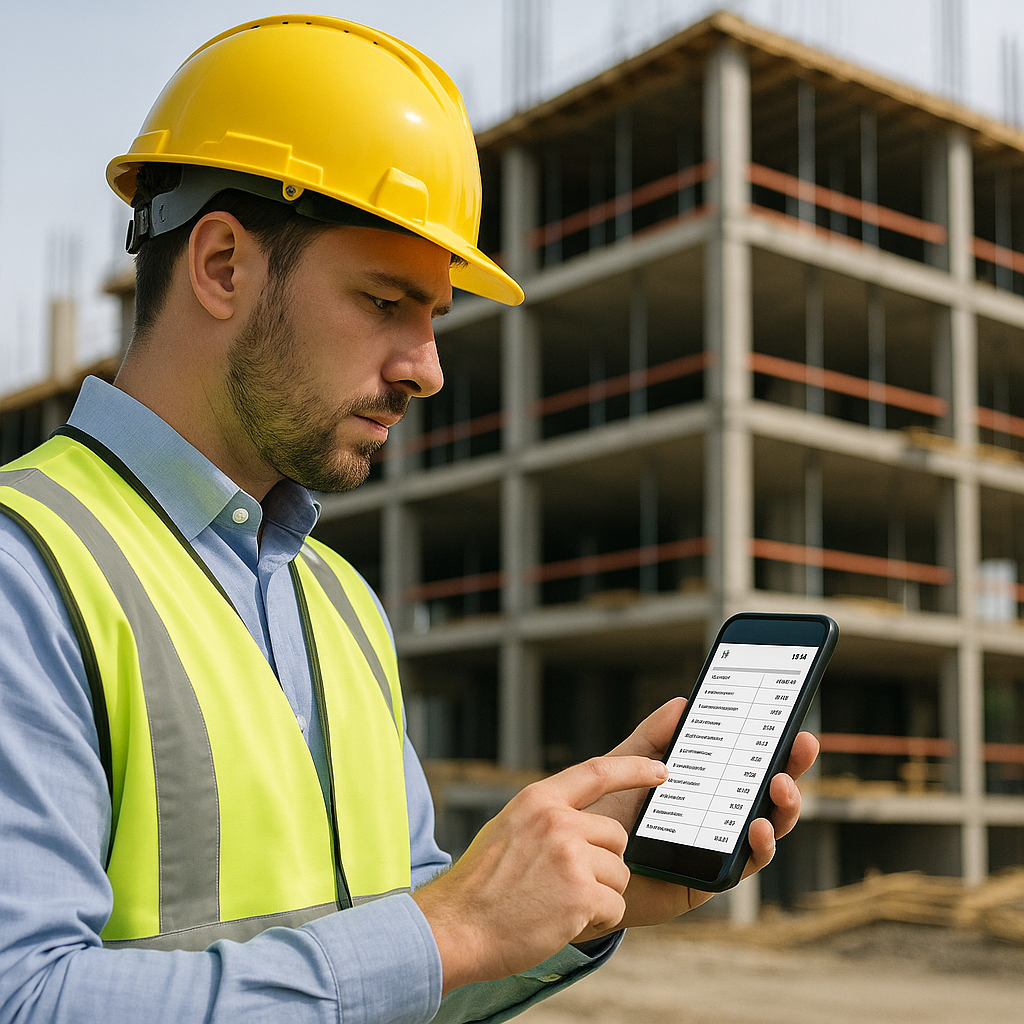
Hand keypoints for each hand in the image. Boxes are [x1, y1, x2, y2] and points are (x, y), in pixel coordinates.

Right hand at [413, 755, 668, 993]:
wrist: (456, 927)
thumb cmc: (480, 885)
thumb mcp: (508, 828)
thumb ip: (545, 818)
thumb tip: (582, 819)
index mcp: (538, 799)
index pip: (598, 772)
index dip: (634, 769)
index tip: (659, 769)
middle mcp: (557, 821)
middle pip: (616, 836)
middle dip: (602, 864)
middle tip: (564, 884)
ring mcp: (570, 855)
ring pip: (618, 874)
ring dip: (598, 895)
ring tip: (557, 903)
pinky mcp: (581, 893)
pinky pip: (615, 906)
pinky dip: (597, 920)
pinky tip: (563, 921)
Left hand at [583, 698, 819, 931]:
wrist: (580, 862)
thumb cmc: (606, 812)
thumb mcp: (627, 766)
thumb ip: (653, 736)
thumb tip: (684, 702)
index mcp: (705, 786)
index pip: (748, 763)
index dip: (775, 745)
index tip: (793, 723)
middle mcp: (719, 817)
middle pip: (767, 793)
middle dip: (791, 768)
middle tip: (803, 744)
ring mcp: (719, 849)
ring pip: (767, 829)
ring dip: (783, 808)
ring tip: (781, 786)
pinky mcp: (711, 880)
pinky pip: (744, 866)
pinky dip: (758, 847)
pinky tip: (756, 828)